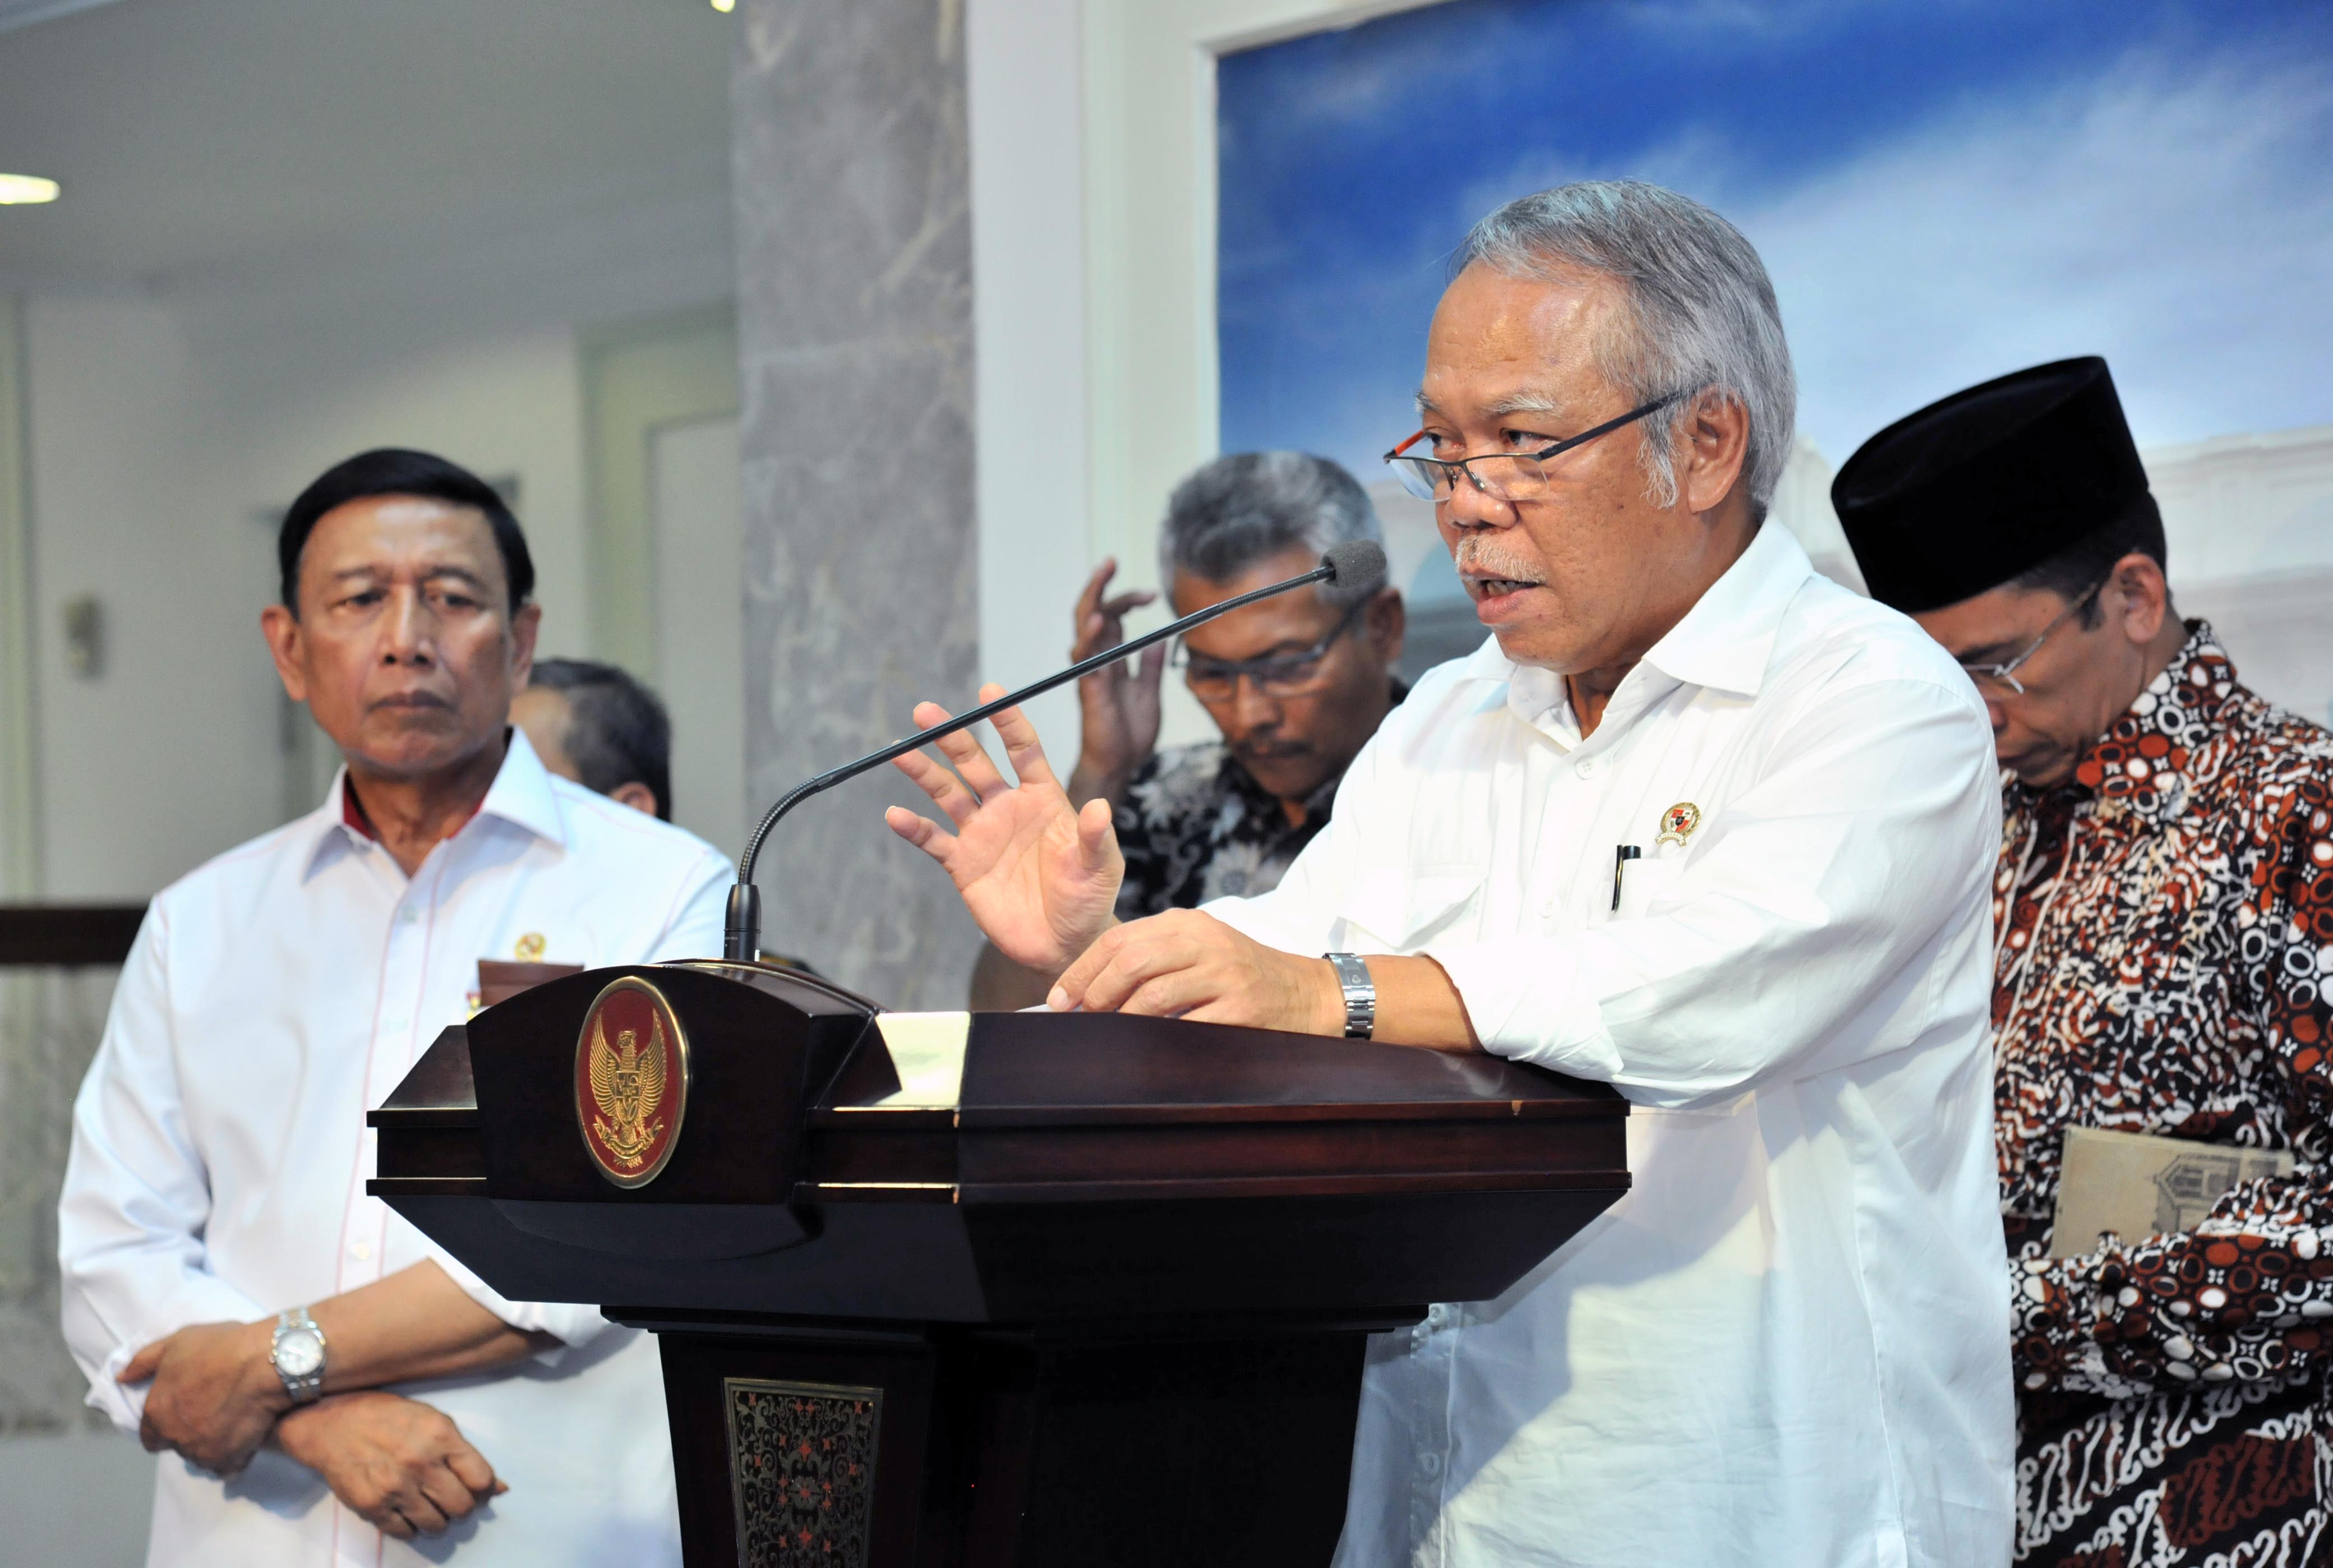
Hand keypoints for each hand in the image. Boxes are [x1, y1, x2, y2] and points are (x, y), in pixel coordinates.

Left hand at [120, 1318, 287, 1475]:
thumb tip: (121, 1378)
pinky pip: (226, 1467)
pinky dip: (232, 1457)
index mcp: (157, 1412)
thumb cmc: (221, 1348)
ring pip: (201, 1457)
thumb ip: (143, 1361)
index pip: (150, 1436)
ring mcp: (202, 1451)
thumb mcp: (177, 1342)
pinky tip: (243, 1438)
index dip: (165, 1425)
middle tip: (211, 1412)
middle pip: (177, 1446)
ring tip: (230, 1423)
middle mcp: (175, 1437)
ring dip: (210, 1446)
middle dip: (189, 1433)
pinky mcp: (230, 1459)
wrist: (267, 1362)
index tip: (183, 1412)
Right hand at [274, 1391, 503, 1539]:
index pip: (481, 1479)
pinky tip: (406, 1511)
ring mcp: (395, 1488)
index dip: (483, 1489)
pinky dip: (411, 1527)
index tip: (476, 1489)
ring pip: (437, 1525)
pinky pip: (405, 1533)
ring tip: (428, 1505)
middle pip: (462, 1507)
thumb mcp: (433, 1421)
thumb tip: (499, 1487)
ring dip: (438, 1519)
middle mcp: (421, 1463)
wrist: (332, 1424)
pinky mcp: (372, 1506)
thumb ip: (464, 1454)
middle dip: (462, 1507)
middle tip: (451, 1499)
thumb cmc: (388, 1417)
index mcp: (441, 1436)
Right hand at [887, 686, 1125, 972]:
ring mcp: (982, 834)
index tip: (990, 692)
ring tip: (900, 750)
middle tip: (926, 712)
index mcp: (1043, 799)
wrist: (1063, 945)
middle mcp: (1008, 808)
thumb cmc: (1088, 901)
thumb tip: (1100, 808)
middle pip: (975, 763)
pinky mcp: (963, 864)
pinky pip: (933, 840)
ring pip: (947, 793)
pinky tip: (895, 814)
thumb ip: (1095, 838)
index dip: (1008, 720)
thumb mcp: (1101, 868)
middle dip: (952, 736)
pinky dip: (913, 828)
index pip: (1023, 750)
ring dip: (924, 772)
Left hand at [1049, 909, 1344, 1032]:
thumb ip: (1153, 960)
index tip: (1058, 999)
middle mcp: (1204, 941)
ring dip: (1121, 1019)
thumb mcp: (1199, 951)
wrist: (1308, 993)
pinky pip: (1188, 1026)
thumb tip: (1088, 992)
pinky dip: (1159, 1040)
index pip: (1119, 939)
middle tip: (1081, 1019)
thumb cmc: (1242, 976)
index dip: (1081, 970)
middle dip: (1096, 994)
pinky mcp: (1242, 1007)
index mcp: (1187, 923)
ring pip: (1153, 994)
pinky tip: (1146, 1050)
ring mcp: (1224, 974)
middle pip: (1131, 961)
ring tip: (1109, 1034)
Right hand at [1065, 558, 1163, 806]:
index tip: (1151, 594)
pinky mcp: (1089, 687)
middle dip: (1100, 584)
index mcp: (1112, 659)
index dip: (1127, 600)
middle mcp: (1097, 660)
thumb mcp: (1148, 694)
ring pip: (1083, 625)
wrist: (1121, 765)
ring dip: (1093, 596)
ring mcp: (1090, 671)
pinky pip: (1083, 655)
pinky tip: (1099, 618)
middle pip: (1092, 611)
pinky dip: (1090, 634)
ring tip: (1104, 572)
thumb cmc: (1130, 734)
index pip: (1112, 617)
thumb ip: (1149, 667)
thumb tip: (1159, 639)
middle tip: (1111, 561)